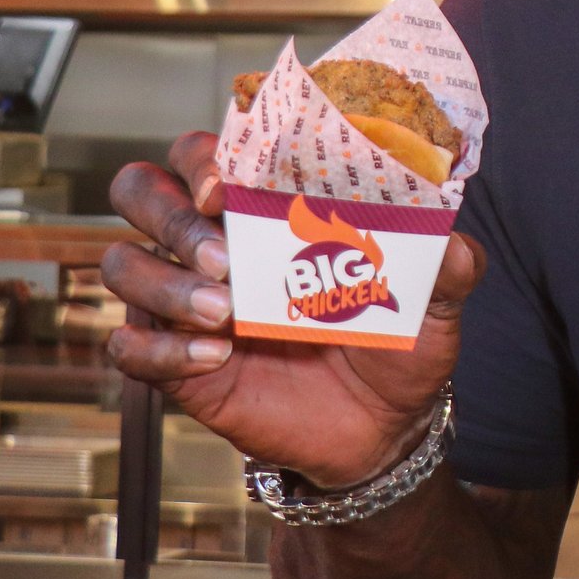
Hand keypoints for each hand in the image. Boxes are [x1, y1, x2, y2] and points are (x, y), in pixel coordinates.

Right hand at [101, 131, 482, 488]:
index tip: (230, 182)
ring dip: (165, 283)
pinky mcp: (176, 362)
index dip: (202, 156)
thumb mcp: (435, 302)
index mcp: (267, 208)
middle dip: (169, 211)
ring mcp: (187, 301)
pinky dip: (161, 350)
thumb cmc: (397, 342)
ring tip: (227, 312)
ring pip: (125, 264)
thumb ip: (450, 266)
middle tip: (223, 250)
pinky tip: (215, 357)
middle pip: (141, 190)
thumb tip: (454, 241)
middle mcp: (214, 242)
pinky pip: (129, 347)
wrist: (382, 427)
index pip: (203, 152)